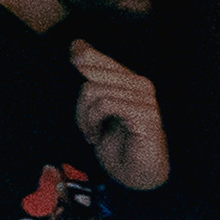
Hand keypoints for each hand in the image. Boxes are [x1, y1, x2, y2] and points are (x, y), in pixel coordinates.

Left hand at [70, 44, 168, 190]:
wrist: (135, 173)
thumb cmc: (117, 142)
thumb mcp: (97, 108)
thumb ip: (92, 81)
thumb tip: (76, 46)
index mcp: (131, 81)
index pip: (103, 59)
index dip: (86, 55)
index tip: (72, 52)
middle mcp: (142, 86)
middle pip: (94, 76)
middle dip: (80, 103)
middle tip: (84, 125)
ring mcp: (147, 100)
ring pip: (97, 91)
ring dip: (85, 117)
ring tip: (90, 134)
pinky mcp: (146, 115)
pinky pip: (107, 104)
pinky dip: (94, 122)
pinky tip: (96, 137)